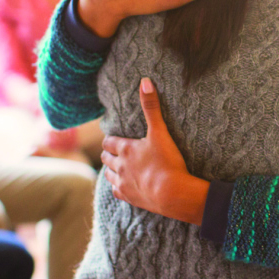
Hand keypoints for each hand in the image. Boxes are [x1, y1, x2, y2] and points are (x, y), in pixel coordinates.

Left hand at [101, 78, 201, 222]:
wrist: (172, 193)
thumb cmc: (167, 161)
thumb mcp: (160, 132)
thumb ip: (152, 107)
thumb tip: (145, 81)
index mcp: (125, 149)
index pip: (109, 142)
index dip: (111, 140)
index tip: (114, 139)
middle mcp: (119, 166)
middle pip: (106, 159)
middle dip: (109, 154)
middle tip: (116, 152)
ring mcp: (123, 183)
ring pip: (108, 175)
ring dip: (112, 170)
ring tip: (119, 168)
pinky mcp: (129, 197)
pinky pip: (116, 191)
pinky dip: (118, 186)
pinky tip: (124, 185)